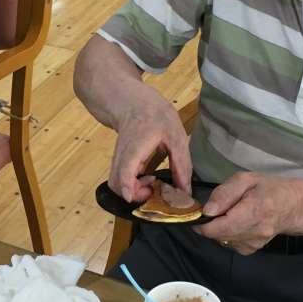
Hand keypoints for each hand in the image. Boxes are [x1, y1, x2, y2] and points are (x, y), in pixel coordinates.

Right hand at [108, 89, 191, 203]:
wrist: (134, 103)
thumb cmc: (156, 116)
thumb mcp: (176, 136)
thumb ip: (181, 164)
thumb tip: (185, 192)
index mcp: (136, 147)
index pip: (124, 171)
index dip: (128, 188)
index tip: (134, 198)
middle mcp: (122, 156)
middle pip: (117, 184)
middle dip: (136, 194)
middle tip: (154, 189)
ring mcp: (118, 159)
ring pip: (116, 184)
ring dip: (134, 191)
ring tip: (152, 184)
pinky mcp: (119, 163)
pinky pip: (120, 180)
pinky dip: (132, 186)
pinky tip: (147, 179)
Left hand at [194, 172, 302, 253]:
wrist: (292, 206)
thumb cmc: (268, 188)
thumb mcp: (245, 180)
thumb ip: (224, 193)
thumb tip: (207, 211)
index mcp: (255, 211)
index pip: (220, 227)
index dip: (203, 222)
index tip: (200, 212)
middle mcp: (255, 232)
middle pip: (218, 235)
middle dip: (210, 223)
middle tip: (216, 209)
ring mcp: (253, 244)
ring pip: (221, 240)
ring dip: (218, 229)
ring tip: (229, 214)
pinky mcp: (250, 250)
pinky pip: (228, 243)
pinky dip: (226, 234)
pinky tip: (235, 223)